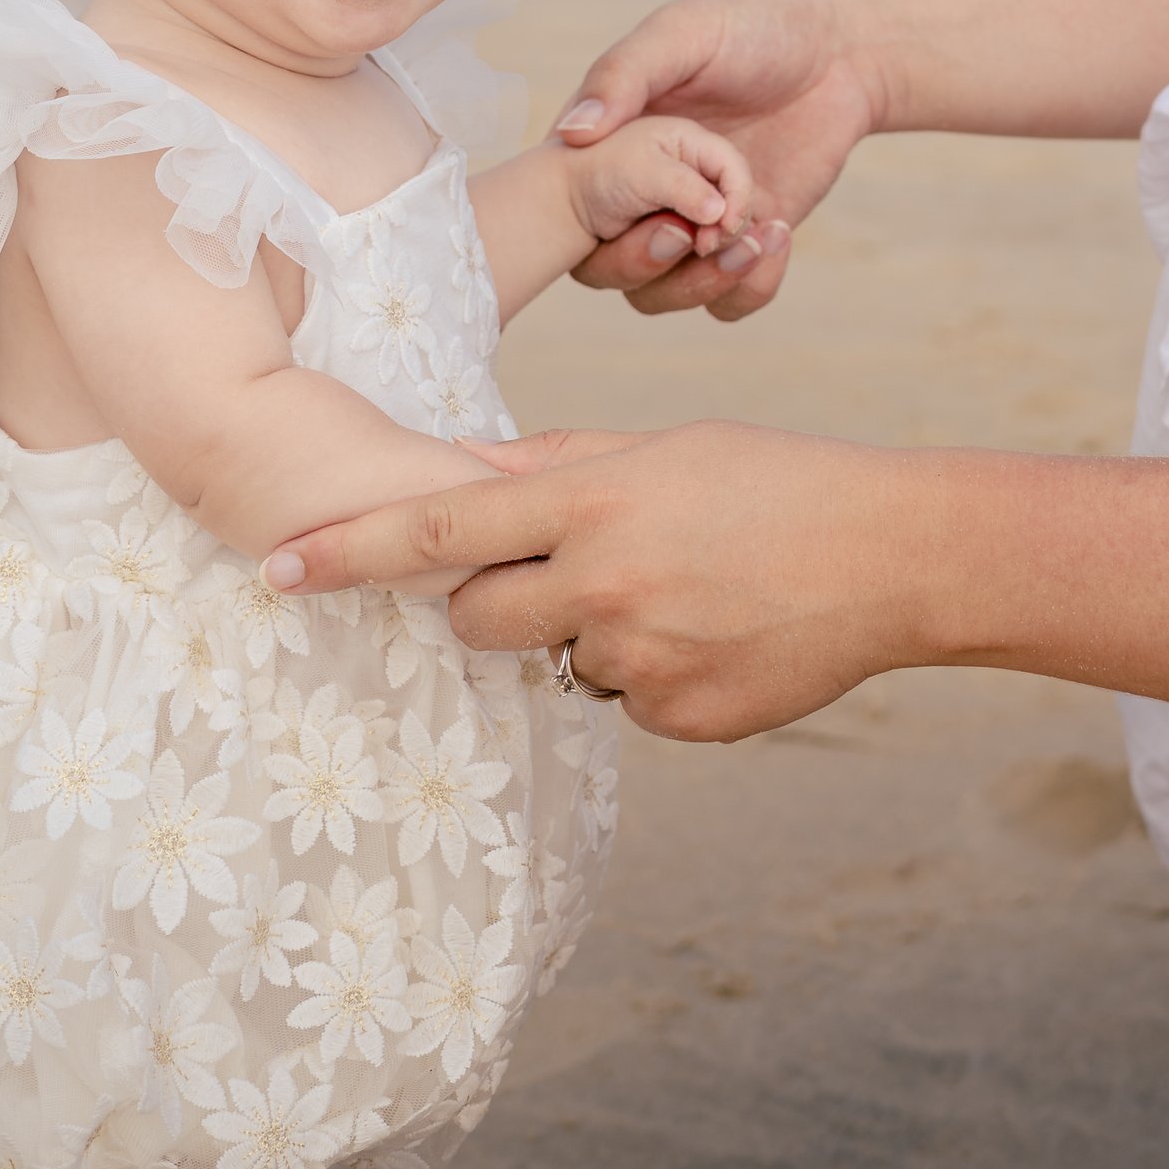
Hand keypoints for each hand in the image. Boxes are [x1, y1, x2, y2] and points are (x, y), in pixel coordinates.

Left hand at [264, 423, 934, 740]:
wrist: (895, 554)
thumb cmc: (779, 480)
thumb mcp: (666, 448)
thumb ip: (559, 466)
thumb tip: (469, 472)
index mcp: (592, 500)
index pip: (437, 528)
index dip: (347, 552)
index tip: (273, 566)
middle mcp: (601, 585)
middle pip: (476, 618)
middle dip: (493, 603)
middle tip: (566, 574)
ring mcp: (640, 661)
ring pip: (563, 664)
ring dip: (597, 637)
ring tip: (688, 594)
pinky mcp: (679, 720)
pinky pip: (628, 704)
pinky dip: (658, 675)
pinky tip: (721, 634)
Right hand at [557, 0, 881, 321]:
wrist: (842, 47)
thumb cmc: (755, 23)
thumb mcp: (684, 33)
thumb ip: (625, 74)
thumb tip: (572, 134)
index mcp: (611, 144)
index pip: (569, 210)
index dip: (591, 231)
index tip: (651, 210)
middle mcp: (643, 191)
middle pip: (610, 269)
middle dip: (652, 264)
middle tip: (704, 229)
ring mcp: (695, 221)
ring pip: (667, 294)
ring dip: (706, 281)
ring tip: (756, 234)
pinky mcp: (745, 240)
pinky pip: (730, 298)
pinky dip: (750, 285)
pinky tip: (779, 234)